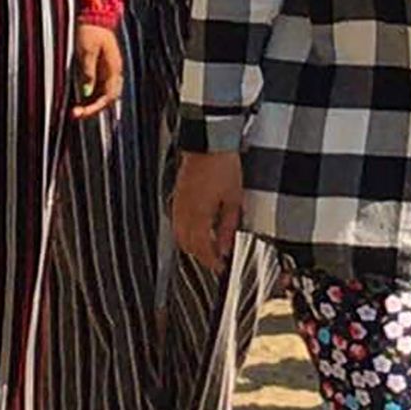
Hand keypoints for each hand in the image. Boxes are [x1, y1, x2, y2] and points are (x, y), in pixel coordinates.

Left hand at [74, 23, 122, 117]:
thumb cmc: (90, 31)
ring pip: (103, 94)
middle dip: (93, 109)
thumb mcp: (86, 51)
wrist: (94, 14)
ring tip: (75, 110)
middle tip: (76, 115)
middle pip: (108, 98)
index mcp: (113, 68)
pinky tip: (78, 98)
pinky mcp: (101, 66)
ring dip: (91, 103)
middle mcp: (114, 71)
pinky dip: (89, 95)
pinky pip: (98, 86)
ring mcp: (108, 69)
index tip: (81, 112)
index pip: (108, 96)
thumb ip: (88, 71)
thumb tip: (87, 91)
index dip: (95, 107)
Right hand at [171, 148, 245, 273]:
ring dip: (192, 244)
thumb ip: (228, 226)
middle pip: (187, 244)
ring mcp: (178, 204)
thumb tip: (225, 245)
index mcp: (198, 215)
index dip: (211, 261)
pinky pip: (176, 222)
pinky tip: (197, 228)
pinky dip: (186, 231)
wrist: (208, 143)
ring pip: (179, 235)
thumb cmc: (222, 166)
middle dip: (201, 255)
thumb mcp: (234, 199)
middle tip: (215, 258)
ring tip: (208, 245)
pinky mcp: (176, 195)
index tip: (220, 267)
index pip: (202, 248)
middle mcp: (184, 212)